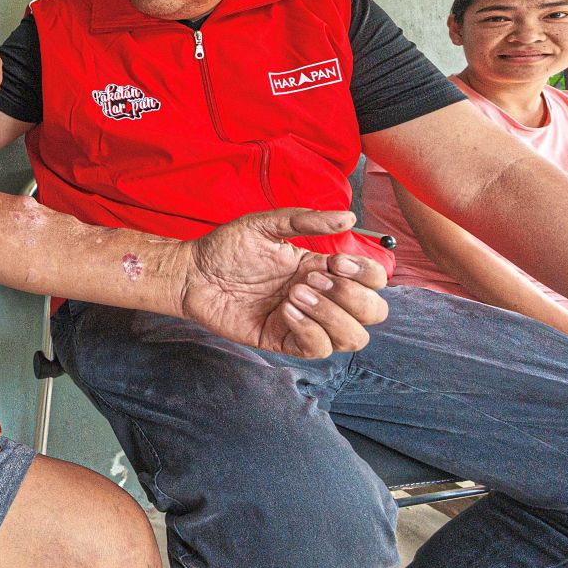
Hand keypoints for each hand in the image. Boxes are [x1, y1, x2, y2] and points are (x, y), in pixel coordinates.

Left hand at [181, 209, 387, 358]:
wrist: (194, 273)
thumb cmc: (227, 248)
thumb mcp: (266, 225)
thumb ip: (306, 221)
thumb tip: (348, 218)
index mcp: (322, 268)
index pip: (373, 280)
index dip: (367, 274)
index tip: (336, 261)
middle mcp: (321, 297)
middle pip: (373, 312)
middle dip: (352, 296)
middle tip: (311, 280)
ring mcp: (306, 322)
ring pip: (353, 337)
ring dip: (331, 315)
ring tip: (293, 295)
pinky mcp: (284, 340)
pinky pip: (318, 349)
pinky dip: (309, 330)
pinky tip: (285, 311)